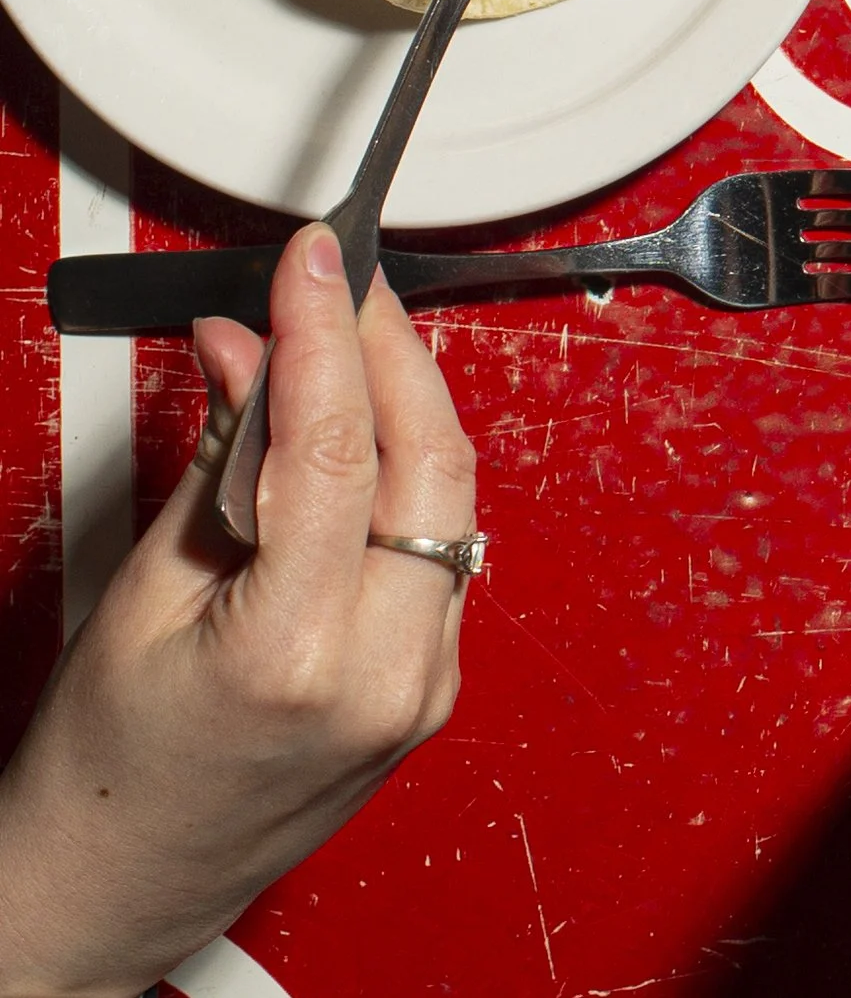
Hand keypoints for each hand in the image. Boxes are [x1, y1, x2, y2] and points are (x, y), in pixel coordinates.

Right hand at [0, 229, 471, 997]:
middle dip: (388, 346)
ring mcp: (423, 685)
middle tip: (337, 280)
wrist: (109, 894)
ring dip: (403, 402)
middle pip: (427, 453)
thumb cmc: (102, 777)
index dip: (324, 325)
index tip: (312, 254)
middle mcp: (386, 671)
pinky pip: (442, 544)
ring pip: (450, 492)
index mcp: (299, 653)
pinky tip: (359, 431)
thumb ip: (221, 454)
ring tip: (340, 339)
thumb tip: (255, 344)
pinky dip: (404, 472)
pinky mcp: (431, 688)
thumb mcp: (145, 593)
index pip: (334, 441)